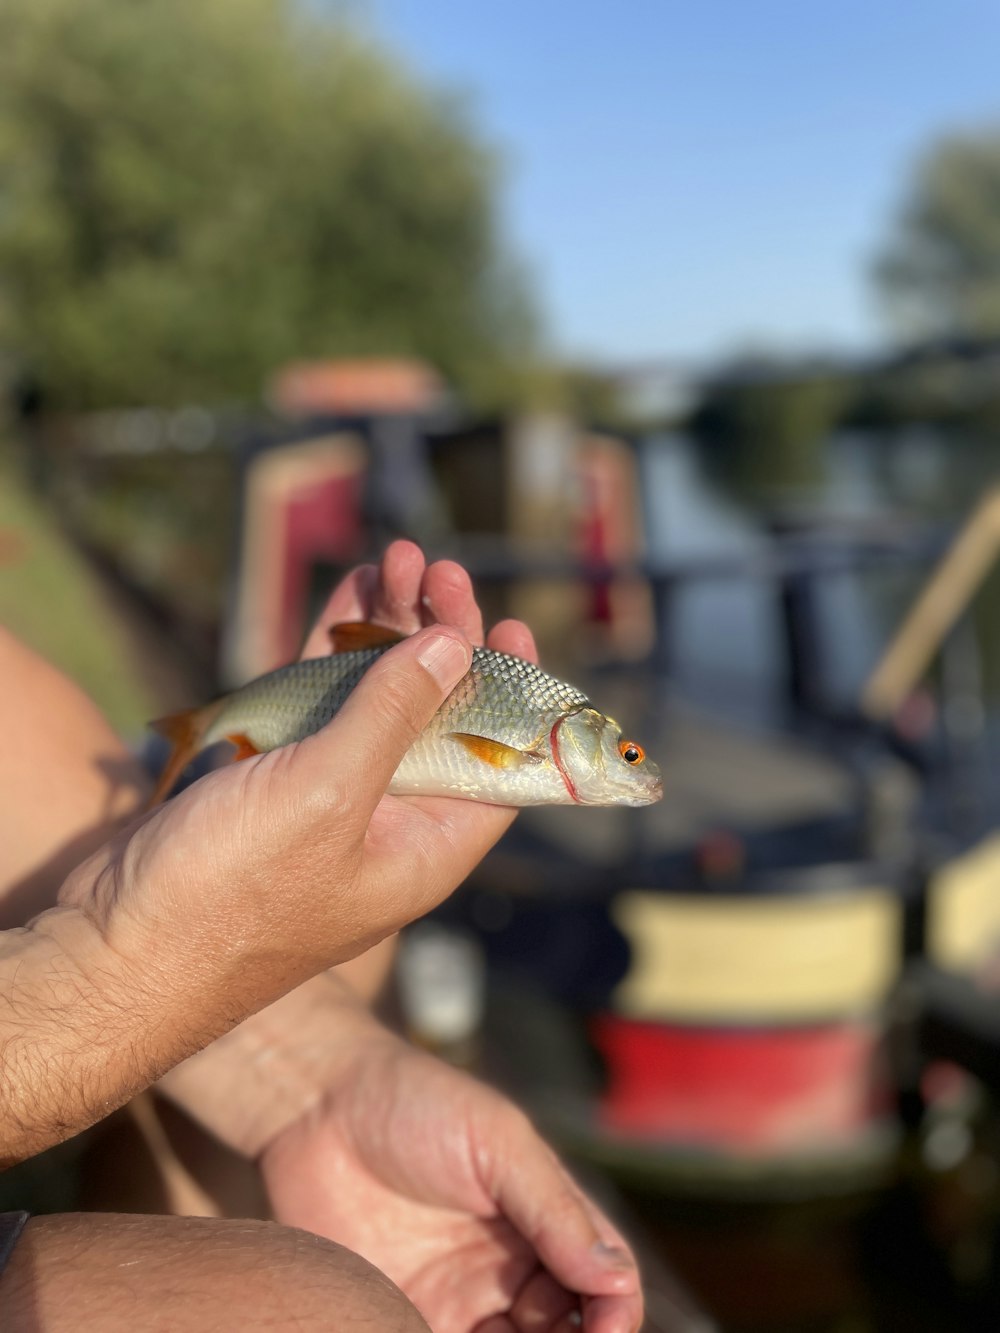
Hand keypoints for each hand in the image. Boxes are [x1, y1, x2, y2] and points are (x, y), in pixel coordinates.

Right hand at [39, 547, 529, 1157]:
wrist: (109, 949)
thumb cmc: (229, 895)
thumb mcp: (327, 797)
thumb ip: (393, 716)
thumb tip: (454, 647)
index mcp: (425, 848)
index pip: (497, 763)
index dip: (514, 695)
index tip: (512, 627)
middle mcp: (387, 822)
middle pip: (436, 717)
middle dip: (443, 640)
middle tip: (442, 572)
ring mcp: (326, 797)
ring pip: (374, 698)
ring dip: (389, 629)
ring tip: (402, 558)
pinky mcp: (270, 777)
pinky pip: (316, 701)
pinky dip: (332, 647)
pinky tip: (351, 591)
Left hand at [260, 1028, 642, 1332]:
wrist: (317, 1106)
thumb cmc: (417, 1102)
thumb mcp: (498, 1141)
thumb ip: (554, 1209)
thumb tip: (615, 1277)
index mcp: (544, 1222)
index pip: (604, 1283)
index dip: (616, 1312)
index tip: (610, 1329)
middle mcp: (507, 1272)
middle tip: (537, 1331)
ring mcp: (454, 1302)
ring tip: (491, 1332)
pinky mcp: (396, 1317)